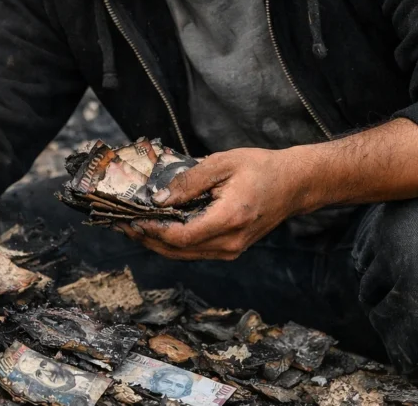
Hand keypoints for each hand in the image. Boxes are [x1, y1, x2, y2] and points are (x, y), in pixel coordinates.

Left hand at [117, 148, 309, 260]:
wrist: (294, 184)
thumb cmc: (261, 169)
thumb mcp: (222, 164)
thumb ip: (188, 182)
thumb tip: (158, 199)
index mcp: (229, 219)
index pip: (180, 236)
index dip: (152, 231)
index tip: (130, 219)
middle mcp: (230, 242)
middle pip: (178, 251)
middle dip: (147, 239)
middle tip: (122, 224)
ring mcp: (232, 249)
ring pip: (185, 254)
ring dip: (157, 243)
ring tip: (135, 226)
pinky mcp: (231, 248)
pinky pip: (195, 250)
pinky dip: (174, 242)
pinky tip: (159, 227)